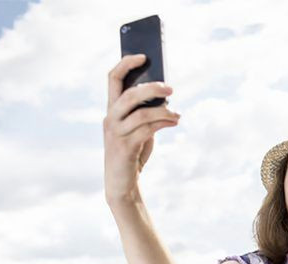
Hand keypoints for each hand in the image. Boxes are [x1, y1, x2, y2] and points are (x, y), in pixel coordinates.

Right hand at [102, 54, 179, 202]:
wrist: (122, 183)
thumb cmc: (133, 152)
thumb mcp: (139, 129)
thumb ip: (146, 112)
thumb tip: (165, 96)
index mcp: (112, 109)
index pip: (112, 79)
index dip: (126, 64)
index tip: (143, 56)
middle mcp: (110, 118)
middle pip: (129, 94)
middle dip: (151, 88)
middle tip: (170, 88)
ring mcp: (116, 133)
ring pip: (141, 113)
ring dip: (163, 111)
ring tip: (177, 114)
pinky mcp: (125, 147)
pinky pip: (147, 130)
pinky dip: (163, 123)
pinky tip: (174, 121)